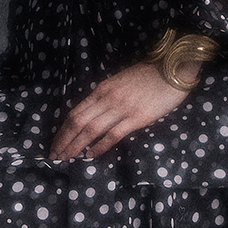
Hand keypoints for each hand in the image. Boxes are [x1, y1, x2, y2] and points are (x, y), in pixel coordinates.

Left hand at [47, 59, 197, 160]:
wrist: (172, 69)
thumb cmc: (148, 75)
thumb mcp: (120, 81)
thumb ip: (106, 95)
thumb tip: (93, 113)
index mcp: (102, 88)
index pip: (75, 112)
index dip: (63, 129)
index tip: (56, 142)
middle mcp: (107, 98)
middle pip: (78, 122)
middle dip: (64, 140)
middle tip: (55, 155)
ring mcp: (121, 108)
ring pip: (90, 129)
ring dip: (76, 146)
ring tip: (66, 158)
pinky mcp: (136, 118)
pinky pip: (112, 135)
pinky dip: (99, 146)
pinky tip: (90, 155)